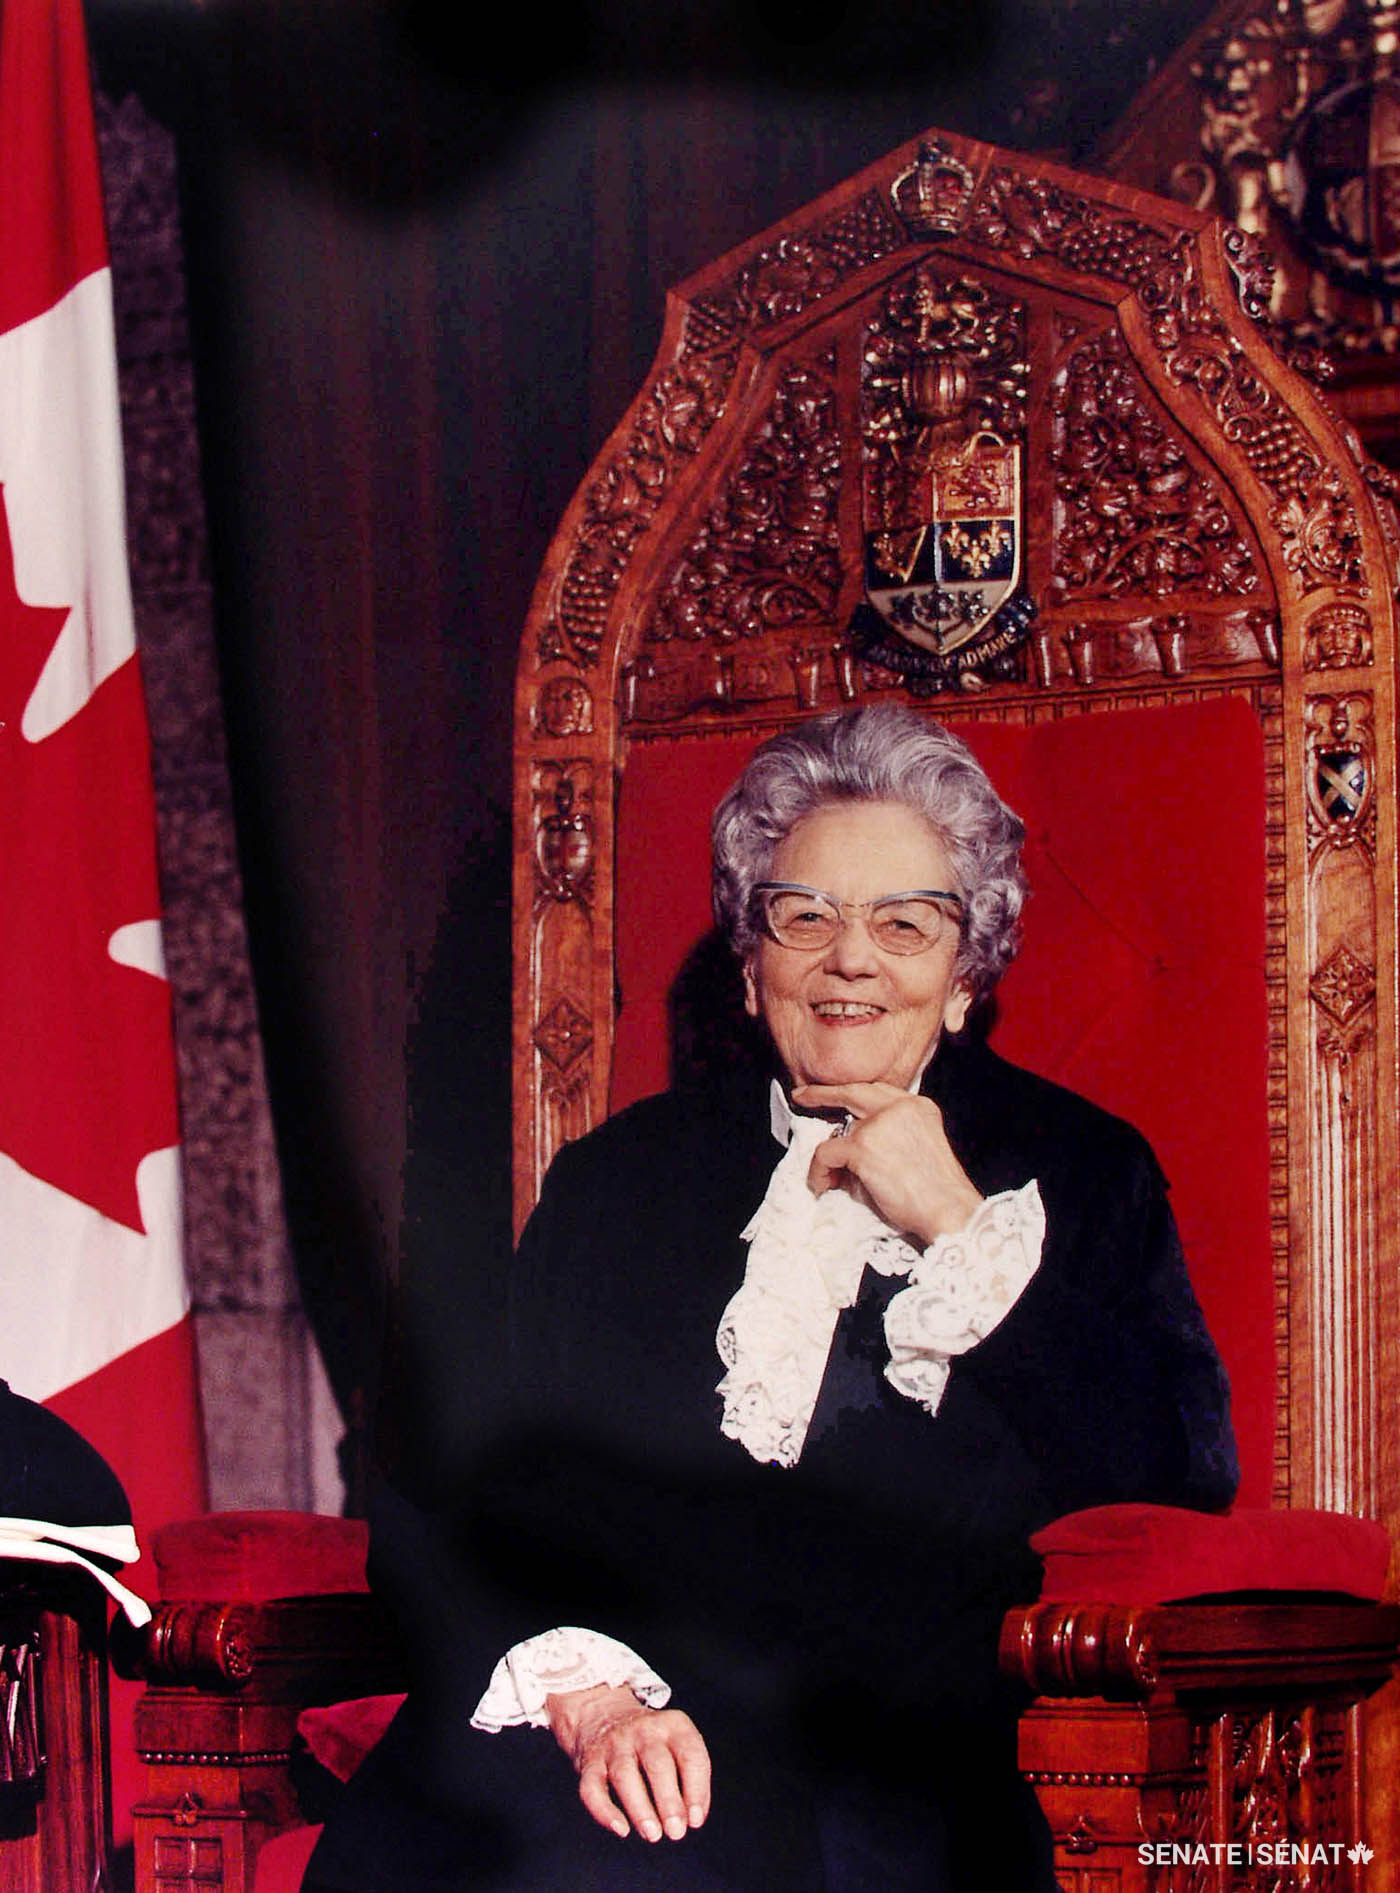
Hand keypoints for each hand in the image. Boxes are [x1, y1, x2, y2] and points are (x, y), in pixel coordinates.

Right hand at [546, 1683, 710, 1843]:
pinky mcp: (590, 1762)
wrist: (603, 1715)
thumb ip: (690, 1778)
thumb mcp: (677, 1745)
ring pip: (625, 1775)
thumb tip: (692, 1818)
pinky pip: (592, 1788)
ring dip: (640, 1808)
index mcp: (673, 1725)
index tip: (695, 1820)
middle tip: (676, 1832)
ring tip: (653, 1834)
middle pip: (657, 1763)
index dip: (696, 1789)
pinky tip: (621, 1829)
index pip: (690, 1754)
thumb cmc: (652, 1743)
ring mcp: (614, 1744)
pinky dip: (605, 1811)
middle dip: (668, 1800)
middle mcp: (643, 1730)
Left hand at [791, 1082, 981, 1245]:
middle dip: (823, 1093)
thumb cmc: (937, 1193)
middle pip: (853, 1091)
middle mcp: (900, 1107)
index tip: (831, 1093)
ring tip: (830, 1179)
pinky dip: (819, 1171)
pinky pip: (826, 1153)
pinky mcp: (863, 1145)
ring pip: (836, 1134)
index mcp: (918, 1106)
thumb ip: (894, 1133)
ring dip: (828, 1159)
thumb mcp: (921, 1146)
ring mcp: (880, 1124)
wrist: (949, 1211)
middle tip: (802, 1095)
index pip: (877, 1091)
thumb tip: (853, 1139)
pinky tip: (823, 1184)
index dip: (851, 1092)